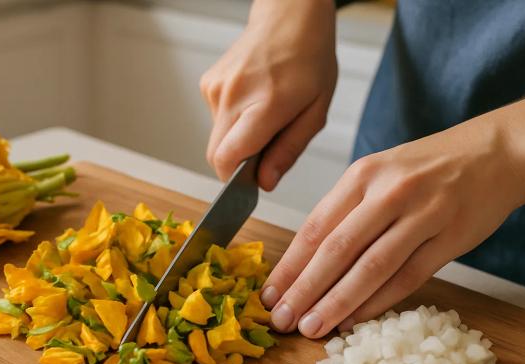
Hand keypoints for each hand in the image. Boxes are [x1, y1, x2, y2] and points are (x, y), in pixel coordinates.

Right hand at [199, 0, 336, 189]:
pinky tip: (253, 103)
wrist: (289, 17)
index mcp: (264, 104)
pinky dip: (233, 122)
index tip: (249, 184)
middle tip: (265, 151)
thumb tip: (264, 182)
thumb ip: (288, 150)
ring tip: (265, 117)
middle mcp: (233, 96)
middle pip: (216, 154)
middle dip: (237, 164)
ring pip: (217, 138)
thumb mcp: (315, 111)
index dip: (234, 181)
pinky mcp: (208, 85)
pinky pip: (216, 120)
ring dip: (238, 140)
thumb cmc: (309, 59)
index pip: (227, 158)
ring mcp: (216, 88)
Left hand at [260, 115, 524, 337]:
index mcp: (362, 175)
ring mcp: (423, 214)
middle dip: (304, 290)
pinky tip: (354, 320)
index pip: (315, 226)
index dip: (290, 266)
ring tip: (312, 328)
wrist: (494, 153)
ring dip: (337, 302)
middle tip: (282, 320)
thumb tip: (305, 266)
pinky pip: (408, 277)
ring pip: (371, 267)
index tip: (269, 295)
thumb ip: (345, 213)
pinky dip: (378, 302)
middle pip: (337, 249)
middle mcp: (389, 192)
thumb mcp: (378, 175)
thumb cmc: (426, 170)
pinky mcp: (451, 237)